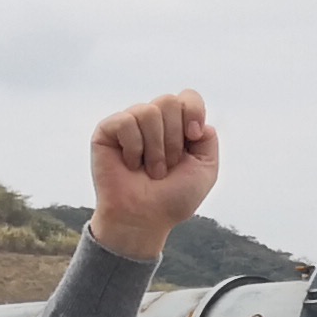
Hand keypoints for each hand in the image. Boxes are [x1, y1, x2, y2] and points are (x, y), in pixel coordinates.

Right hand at [88, 91, 219, 259]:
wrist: (144, 219)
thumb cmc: (172, 198)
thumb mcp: (206, 169)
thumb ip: (208, 138)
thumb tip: (194, 118)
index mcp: (176, 126)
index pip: (188, 97)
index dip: (193, 112)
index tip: (193, 136)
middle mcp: (153, 122)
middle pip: (170, 101)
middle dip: (175, 138)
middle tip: (168, 166)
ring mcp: (129, 125)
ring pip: (149, 111)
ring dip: (155, 148)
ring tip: (151, 170)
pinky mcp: (107, 131)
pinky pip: (126, 122)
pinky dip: (134, 147)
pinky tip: (130, 164)